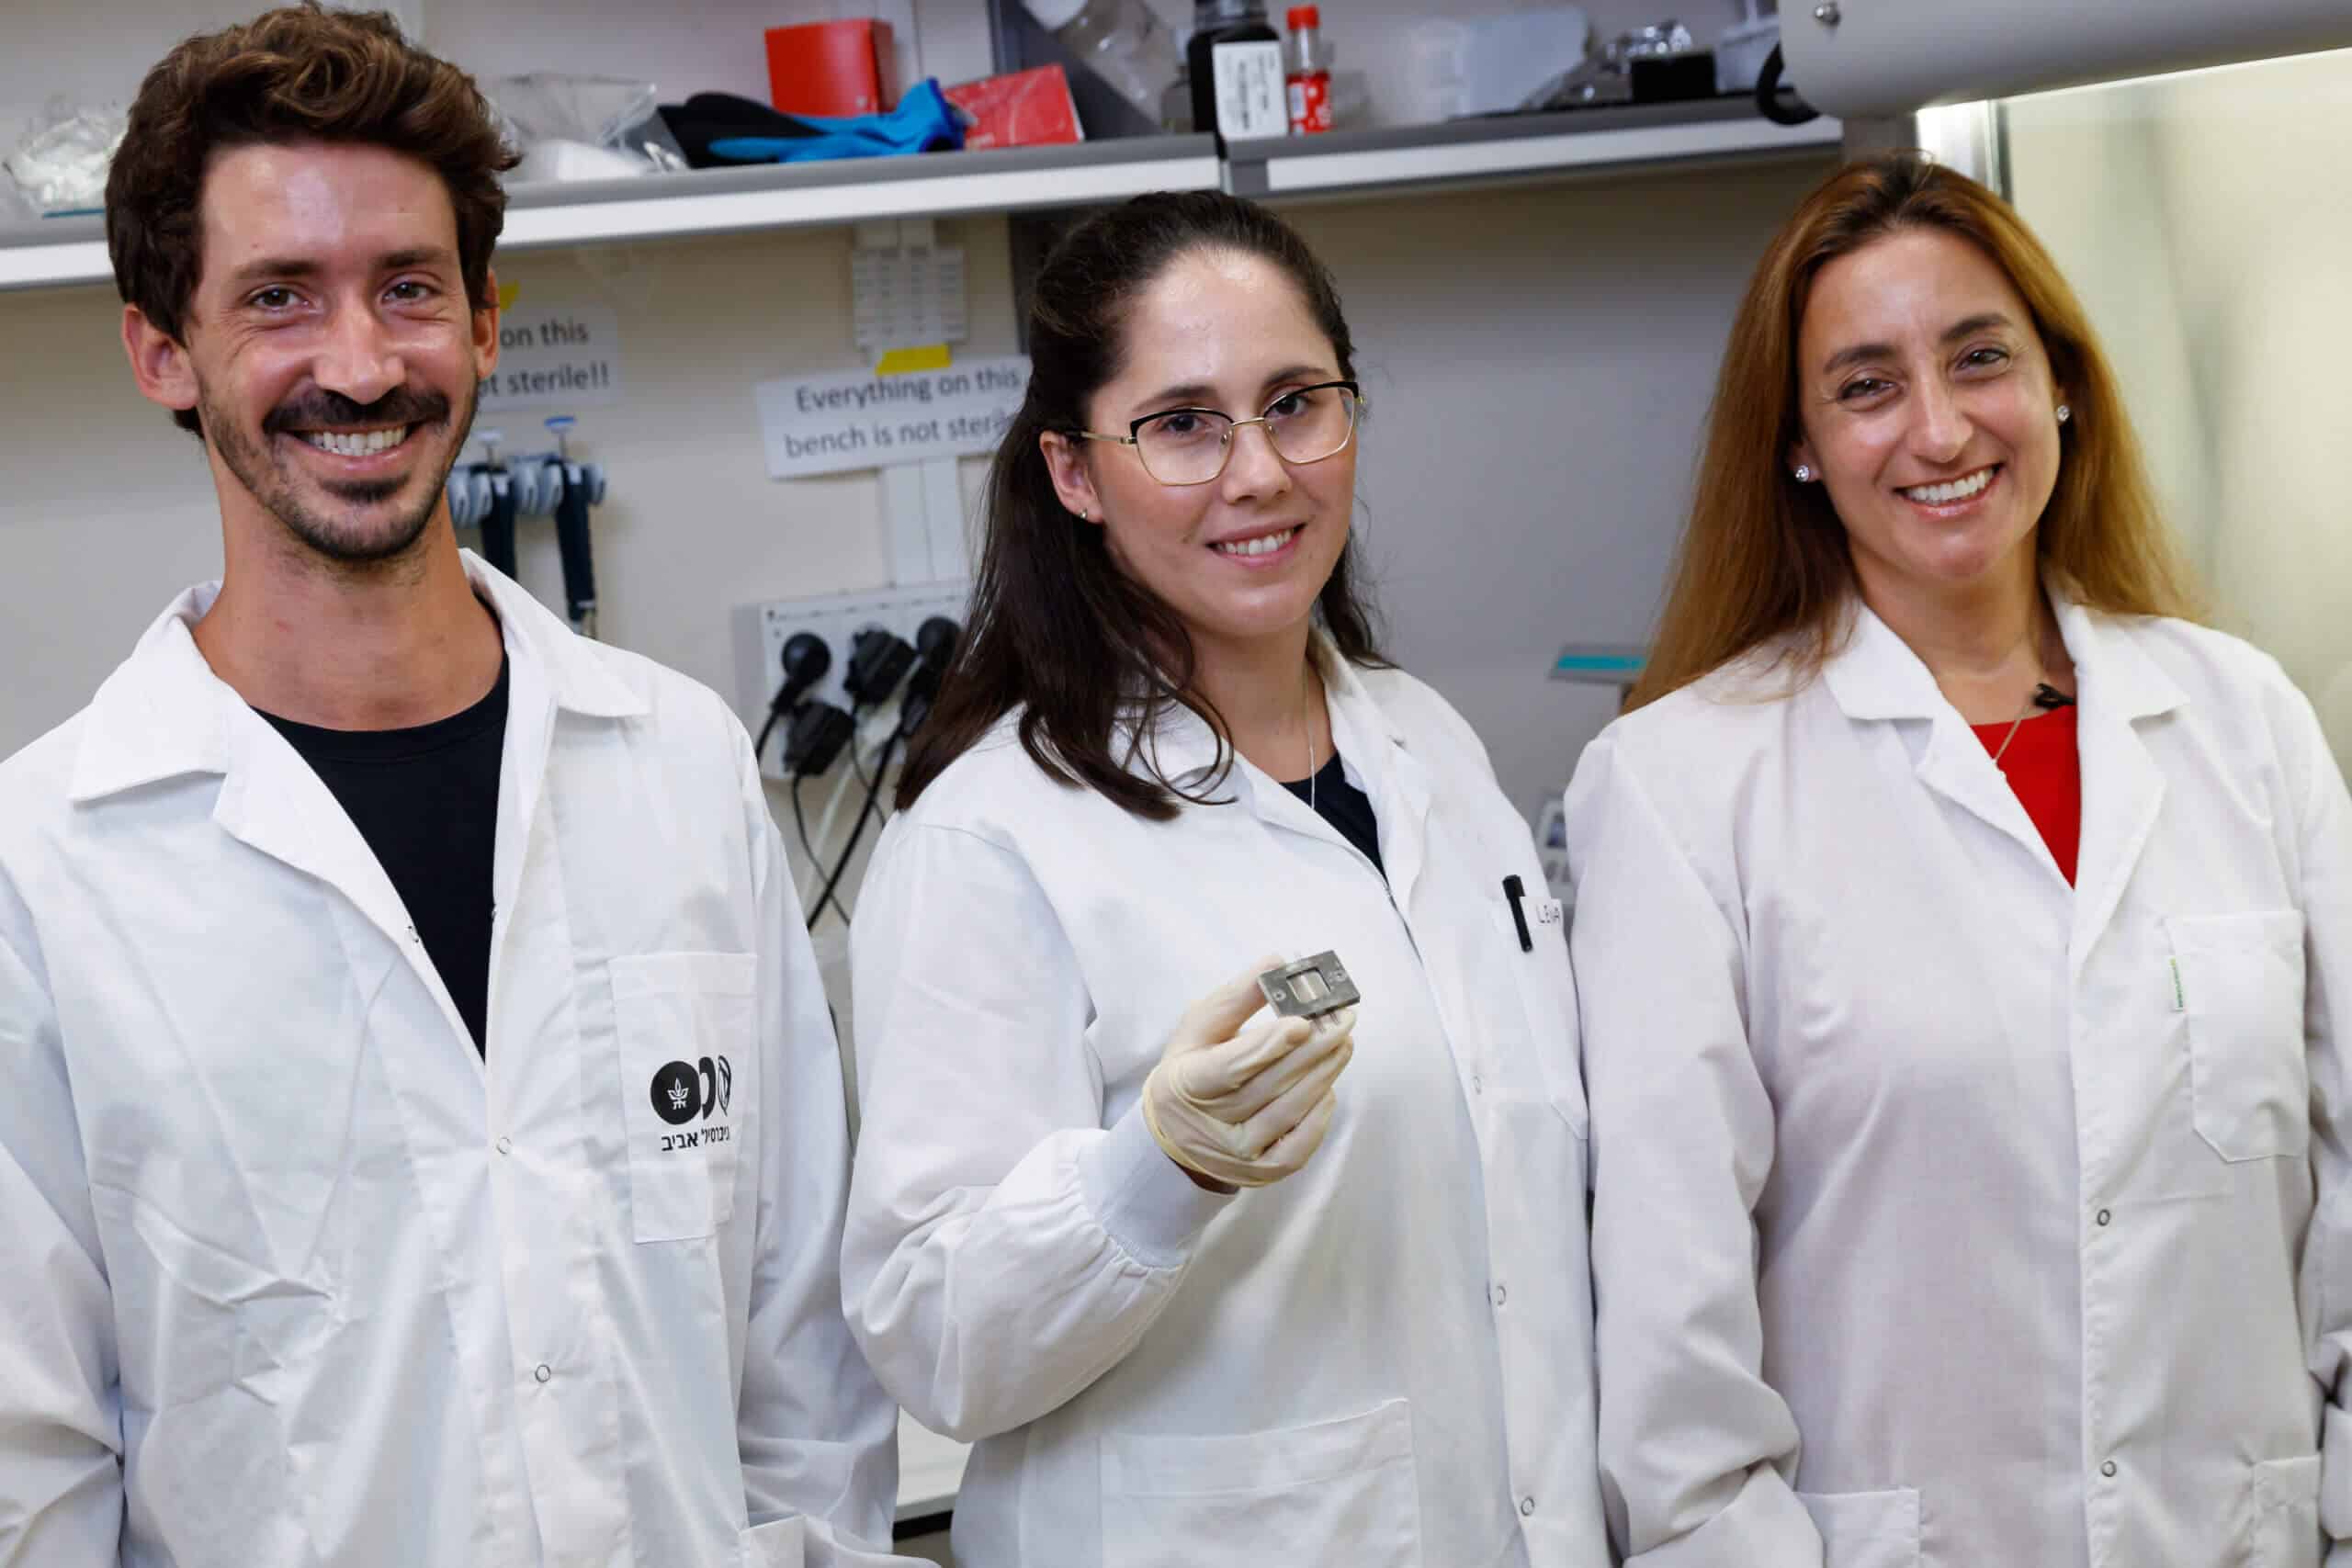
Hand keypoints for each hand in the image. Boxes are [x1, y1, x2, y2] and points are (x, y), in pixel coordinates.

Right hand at [1140, 957, 1356, 1189]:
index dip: (1267, 1045)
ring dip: (1322, 1074)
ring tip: (1343, 1043)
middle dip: (1311, 1050)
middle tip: (1342, 1020)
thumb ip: (1236, 998)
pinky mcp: (1264, 1172)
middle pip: (1269, 1085)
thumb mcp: (1198, 1030)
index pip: (1230, 1067)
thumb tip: (1276, 963)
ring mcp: (1240, 1155)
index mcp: (1187, 1085)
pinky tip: (1328, 1086)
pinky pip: (1301, 1144)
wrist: (1177, 1135)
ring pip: (1290, 1111)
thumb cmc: (1191, 1070)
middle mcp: (1212, 1126)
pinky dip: (1319, 1113)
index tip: (1302, 1022)